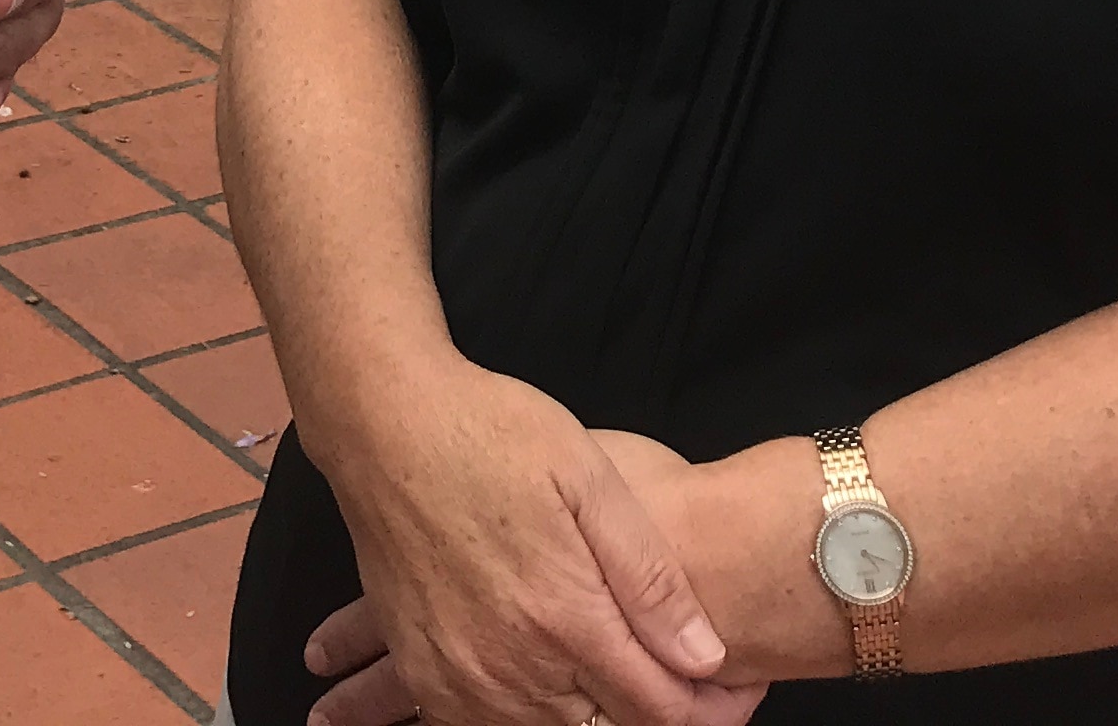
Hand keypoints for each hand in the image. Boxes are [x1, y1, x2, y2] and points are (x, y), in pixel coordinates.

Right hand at [301, 364, 756, 725]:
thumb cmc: (490, 433)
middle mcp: (511, 664)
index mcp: (563, 617)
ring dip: (594, 719)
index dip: (710, 713)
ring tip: (620, 675)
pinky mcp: (423, 668)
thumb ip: (649, 578)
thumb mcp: (590, 480)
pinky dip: (528, 719)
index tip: (735, 695)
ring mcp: (460, 675)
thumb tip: (704, 658)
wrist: (382, 422)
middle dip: (658, 717)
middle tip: (690, 688)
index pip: (659, 709)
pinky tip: (546, 685)